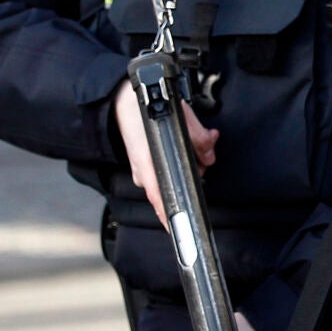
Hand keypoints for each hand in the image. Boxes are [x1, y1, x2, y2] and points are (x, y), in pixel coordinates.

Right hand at [112, 79, 217, 228]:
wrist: (122, 101)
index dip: (169, 214)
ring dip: (192, 164)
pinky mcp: (147, 165)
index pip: (159, 197)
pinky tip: (192, 147)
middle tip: (204, 156)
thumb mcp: (178, 117)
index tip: (177, 229)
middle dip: (196, 172)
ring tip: (199, 145)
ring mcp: (143, 170)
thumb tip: (209, 155)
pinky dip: (183, 160)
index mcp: (147, 163)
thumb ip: (198, 138)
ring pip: (175, 176)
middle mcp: (143, 172)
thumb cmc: (144, 110)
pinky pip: (169, 169)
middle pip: (176, 186)